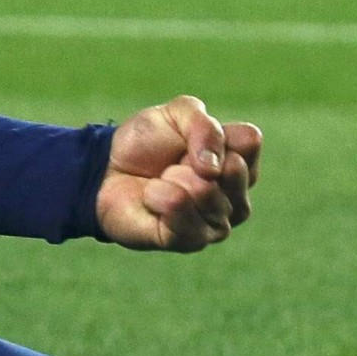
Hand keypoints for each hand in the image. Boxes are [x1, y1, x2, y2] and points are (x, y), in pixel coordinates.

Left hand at [94, 95, 261, 251]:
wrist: (107, 169)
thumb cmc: (148, 142)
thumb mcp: (176, 113)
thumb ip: (203, 125)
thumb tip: (214, 169)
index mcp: (241, 161)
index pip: (249, 141)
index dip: (212, 132)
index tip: (189, 136)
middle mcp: (237, 197)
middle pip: (233, 169)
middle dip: (193, 156)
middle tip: (174, 161)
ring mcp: (216, 223)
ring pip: (209, 194)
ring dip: (174, 178)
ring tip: (160, 179)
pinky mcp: (189, 242)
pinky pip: (187, 223)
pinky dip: (162, 200)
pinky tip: (152, 195)